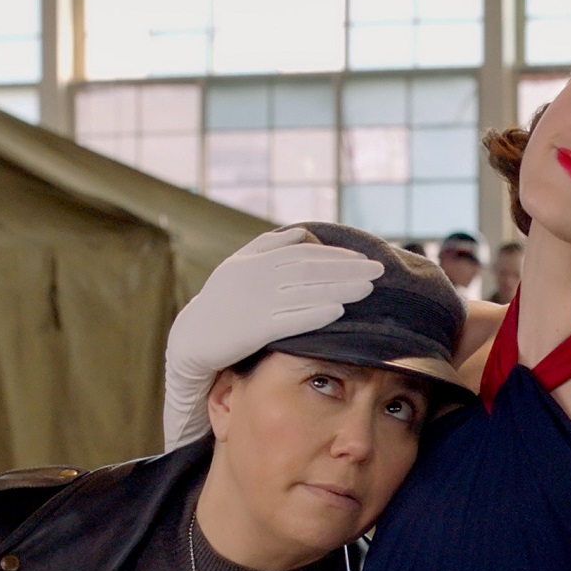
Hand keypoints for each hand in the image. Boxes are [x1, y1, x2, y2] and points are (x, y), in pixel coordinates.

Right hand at [162, 228, 381, 449]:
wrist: (192, 338)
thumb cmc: (221, 302)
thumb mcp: (239, 266)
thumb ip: (269, 246)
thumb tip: (301, 233)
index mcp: (258, 261)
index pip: (306, 255)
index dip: (337, 257)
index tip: (364, 261)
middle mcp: (259, 277)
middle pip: (312, 270)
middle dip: (348, 270)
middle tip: (379, 272)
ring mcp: (256, 302)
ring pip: (305, 292)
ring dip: (339, 289)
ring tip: (367, 289)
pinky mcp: (254, 329)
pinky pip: (290, 320)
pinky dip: (314, 314)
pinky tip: (338, 312)